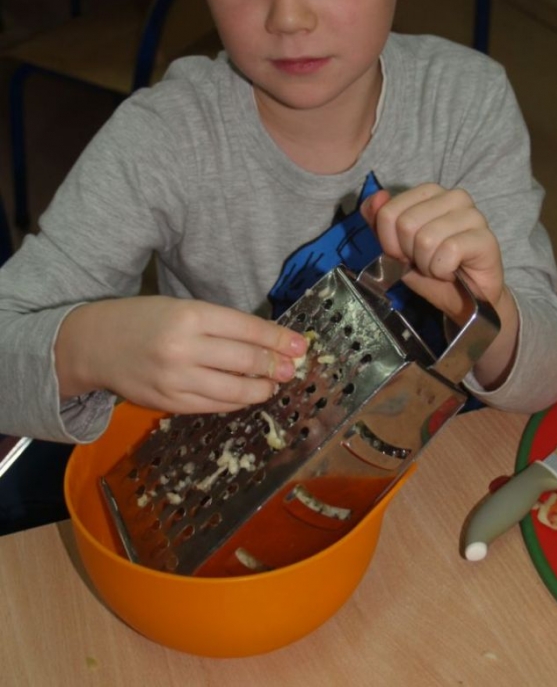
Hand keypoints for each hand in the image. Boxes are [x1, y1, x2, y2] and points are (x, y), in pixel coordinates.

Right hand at [55, 296, 306, 413]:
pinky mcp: (169, 404)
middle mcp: (185, 348)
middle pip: (245, 360)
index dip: (279, 339)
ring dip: (261, 389)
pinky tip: (247, 395)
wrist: (97, 344)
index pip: (248, 329)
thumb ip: (222, 325)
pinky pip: (213, 406)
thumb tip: (268, 342)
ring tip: (273, 384)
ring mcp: (176, 380)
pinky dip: (236, 402)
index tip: (300, 345)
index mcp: (191, 315)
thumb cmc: (146, 320)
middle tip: (292, 368)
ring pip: (233, 391)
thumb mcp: (183, 308)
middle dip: (276, 366)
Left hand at [361, 184, 505, 315]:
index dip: (389, 242)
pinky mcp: (485, 238)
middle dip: (410, 253)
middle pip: (406, 224)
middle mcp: (454, 197)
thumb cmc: (433, 269)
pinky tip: (453, 271)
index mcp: (430, 193)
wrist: (467, 298)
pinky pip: (448, 252)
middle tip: (425, 261)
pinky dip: (443, 271)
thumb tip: (376, 197)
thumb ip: (380, 221)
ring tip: (440, 267)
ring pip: (426, 239)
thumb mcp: (397, 247)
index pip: (388, 211)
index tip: (405, 254)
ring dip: (427, 264)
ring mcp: (473, 215)